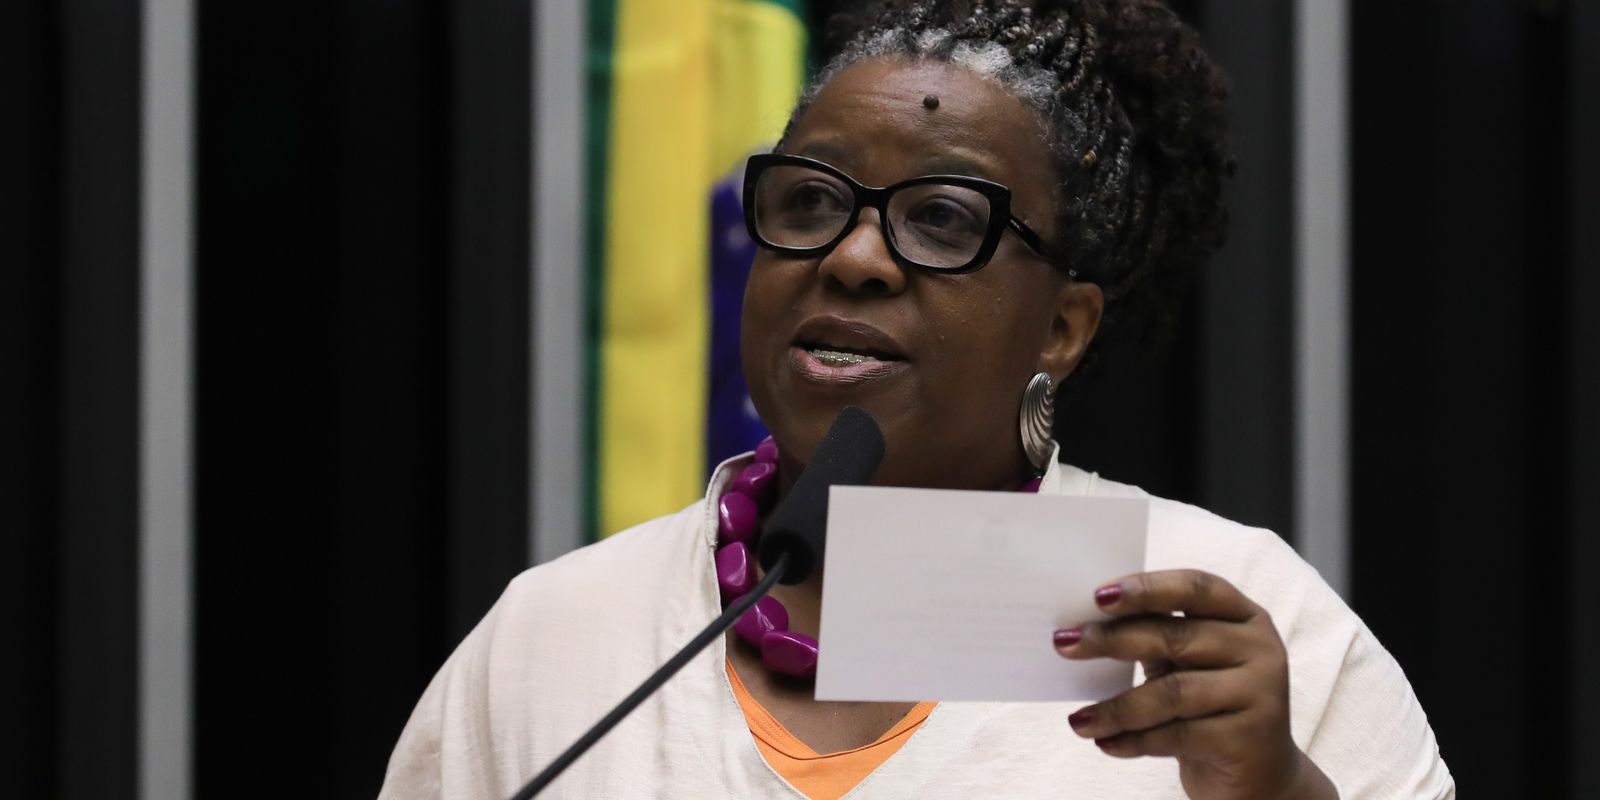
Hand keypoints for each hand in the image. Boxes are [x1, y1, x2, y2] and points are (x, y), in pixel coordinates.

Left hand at [1053, 570, 1336, 799]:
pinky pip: (1178, 735)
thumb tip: (1083, 624)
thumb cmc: (1209, 705)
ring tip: (1078, 720)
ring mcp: (1260, 693)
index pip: (1195, 588)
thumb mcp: (1188, 663)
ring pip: (1173, 692)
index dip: (1146, 588)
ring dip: (1116, 707)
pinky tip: (1105, 743)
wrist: (1260, 774)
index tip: (1097, 596)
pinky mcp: (1249, 738)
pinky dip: (1134, 740)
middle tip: (1063, 644)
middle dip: (1112, 640)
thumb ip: (1154, 637)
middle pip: (1176, 637)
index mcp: (1243, 615)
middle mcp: (1259, 648)